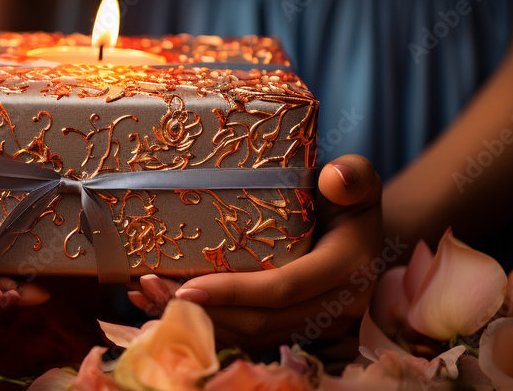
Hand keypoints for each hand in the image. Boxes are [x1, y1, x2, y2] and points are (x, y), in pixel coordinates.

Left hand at [127, 154, 383, 349]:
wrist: (366, 237)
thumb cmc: (351, 201)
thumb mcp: (357, 183)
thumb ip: (352, 176)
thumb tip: (336, 176)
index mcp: (345, 270)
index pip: (283, 289)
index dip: (234, 292)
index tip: (186, 288)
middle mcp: (332, 308)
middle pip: (257, 321)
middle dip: (201, 310)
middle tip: (149, 286)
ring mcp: (313, 326)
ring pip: (247, 334)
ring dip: (195, 320)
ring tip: (146, 294)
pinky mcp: (292, 331)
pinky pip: (245, 336)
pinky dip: (205, 324)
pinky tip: (162, 306)